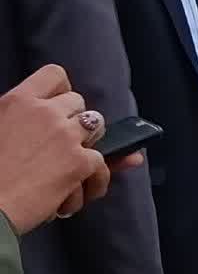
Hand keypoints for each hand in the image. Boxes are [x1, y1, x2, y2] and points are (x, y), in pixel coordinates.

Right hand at [0, 65, 118, 233]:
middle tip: (61, 150)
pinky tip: (70, 197)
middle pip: (79, 104)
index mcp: (18, 102)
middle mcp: (45, 112)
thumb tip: (38, 129)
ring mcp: (66, 135)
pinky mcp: (80, 161)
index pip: (55, 75)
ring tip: (67, 175)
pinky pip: (102, 165)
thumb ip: (21, 122)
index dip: (62, 91)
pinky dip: (93, 182)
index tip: (59, 108)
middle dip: (75, 124)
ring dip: (87, 150)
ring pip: (97, 130)